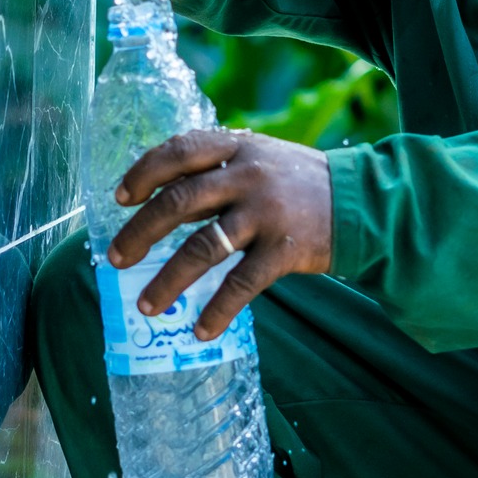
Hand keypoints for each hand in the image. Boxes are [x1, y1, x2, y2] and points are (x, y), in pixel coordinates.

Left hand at [107, 129, 332, 339]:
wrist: (362, 202)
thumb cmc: (298, 182)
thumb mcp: (259, 158)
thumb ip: (217, 169)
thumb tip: (159, 199)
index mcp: (237, 147)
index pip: (178, 151)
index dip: (144, 172)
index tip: (120, 197)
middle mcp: (248, 174)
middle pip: (179, 200)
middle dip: (140, 232)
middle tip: (116, 258)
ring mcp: (266, 212)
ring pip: (202, 247)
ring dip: (168, 279)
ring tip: (146, 305)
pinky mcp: (285, 249)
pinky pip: (241, 284)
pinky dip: (218, 311)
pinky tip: (201, 330)